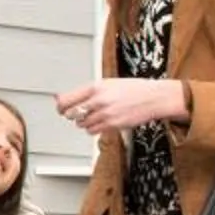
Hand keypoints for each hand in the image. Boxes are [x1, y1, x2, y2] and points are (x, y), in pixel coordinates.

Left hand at [57, 79, 187, 137]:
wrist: (154, 98)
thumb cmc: (133, 89)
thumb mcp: (108, 83)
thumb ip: (86, 91)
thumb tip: (62, 97)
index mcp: (96, 86)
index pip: (67, 99)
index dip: (61, 106)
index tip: (60, 107)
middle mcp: (99, 100)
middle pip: (71, 113)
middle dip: (71, 114)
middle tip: (76, 113)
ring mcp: (105, 113)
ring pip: (81, 124)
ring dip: (84, 122)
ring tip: (95, 115)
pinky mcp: (112, 125)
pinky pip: (92, 131)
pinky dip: (93, 128)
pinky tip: (101, 121)